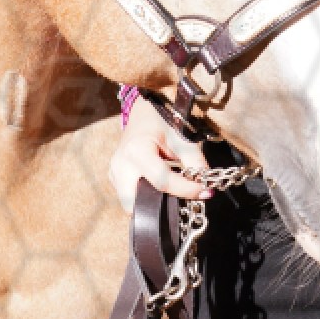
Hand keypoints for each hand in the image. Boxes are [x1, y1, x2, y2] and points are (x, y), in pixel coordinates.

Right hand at [107, 93, 212, 211]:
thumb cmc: (161, 123)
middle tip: (184, 196)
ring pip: (131, 204)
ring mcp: (113, 173)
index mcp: (137, 151)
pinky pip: (128, 196)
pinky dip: (144, 196)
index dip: (186, 190)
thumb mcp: (181, 138)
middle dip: (162, 204)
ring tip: (172, 191)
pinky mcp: (113, 177)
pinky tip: (158, 187)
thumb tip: (207, 184)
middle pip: (139, 202)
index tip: (205, 192)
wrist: (142, 114)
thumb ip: (194, 161)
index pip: (163, 182)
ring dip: (152, 202)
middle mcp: (121, 165)